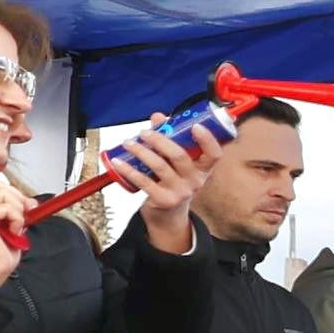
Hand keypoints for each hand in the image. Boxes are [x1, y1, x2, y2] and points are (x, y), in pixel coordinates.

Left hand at [107, 122, 208, 253]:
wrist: (168, 215)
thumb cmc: (173, 182)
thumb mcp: (177, 164)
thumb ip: (170, 139)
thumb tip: (158, 117)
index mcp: (203, 169)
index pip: (214, 154)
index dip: (208, 140)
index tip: (196, 126)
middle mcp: (195, 181)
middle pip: (179, 155)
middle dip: (160, 140)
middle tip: (145, 132)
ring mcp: (180, 192)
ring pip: (159, 166)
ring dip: (141, 151)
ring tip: (128, 143)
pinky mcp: (163, 200)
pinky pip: (144, 181)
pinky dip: (129, 170)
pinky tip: (119, 162)